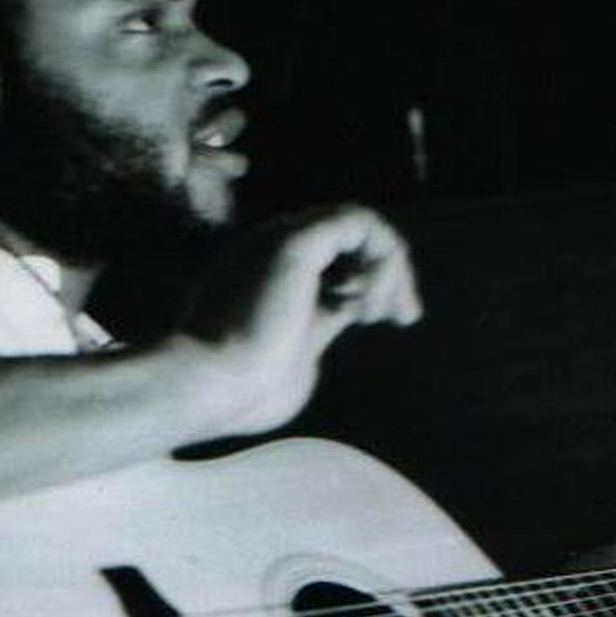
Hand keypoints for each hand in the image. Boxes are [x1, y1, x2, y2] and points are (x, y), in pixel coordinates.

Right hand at [173, 204, 421, 437]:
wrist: (210, 389)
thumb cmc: (242, 394)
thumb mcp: (294, 357)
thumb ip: (318, 327)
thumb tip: (344, 314)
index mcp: (259, 273)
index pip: (325, 257)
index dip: (364, 280)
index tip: (383, 320)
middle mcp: (264, 247)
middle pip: (344, 235)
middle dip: (385, 270)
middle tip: (405, 315)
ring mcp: (276, 238)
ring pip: (357, 222)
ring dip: (388, 264)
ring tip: (390, 312)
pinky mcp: (296, 240)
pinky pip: (361, 223)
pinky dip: (383, 258)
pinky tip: (374, 303)